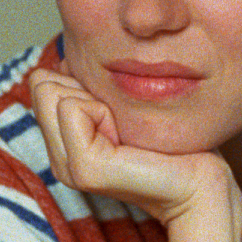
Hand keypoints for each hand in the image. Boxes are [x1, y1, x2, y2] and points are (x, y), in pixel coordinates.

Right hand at [29, 67, 241, 231]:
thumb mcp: (118, 105)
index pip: (41, 81)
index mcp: (64, 145)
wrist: (200, 179)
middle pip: (43, 85)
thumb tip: (62, 62)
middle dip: (88, 87)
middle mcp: (60, 159)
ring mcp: (69, 168)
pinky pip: (71, 107)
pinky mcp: (85, 169)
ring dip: (99, 98)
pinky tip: (130, 138)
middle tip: (124, 120)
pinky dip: (104, 110)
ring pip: (54, 93)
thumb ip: (86, 88)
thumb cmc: (169, 139)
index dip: (84, 80)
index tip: (117, 108)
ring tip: (128, 130)